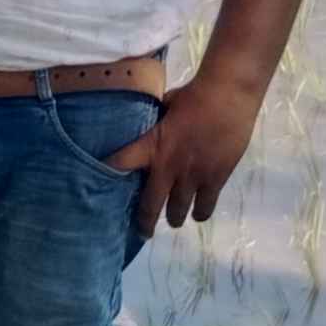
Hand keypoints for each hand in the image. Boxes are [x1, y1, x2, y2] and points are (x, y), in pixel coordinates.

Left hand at [108, 70, 264, 233]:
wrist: (229, 94)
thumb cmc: (195, 94)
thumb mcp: (165, 107)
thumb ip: (157, 121)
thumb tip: (151, 119)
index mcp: (152, 145)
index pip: (119, 164)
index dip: (105, 177)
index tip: (96, 189)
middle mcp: (168, 167)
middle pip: (149, 205)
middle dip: (143, 222)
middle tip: (142, 231)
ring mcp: (193, 176)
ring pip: (178, 212)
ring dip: (174, 217)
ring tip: (173, 219)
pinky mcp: (216, 179)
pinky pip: (205, 207)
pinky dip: (200, 212)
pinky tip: (198, 212)